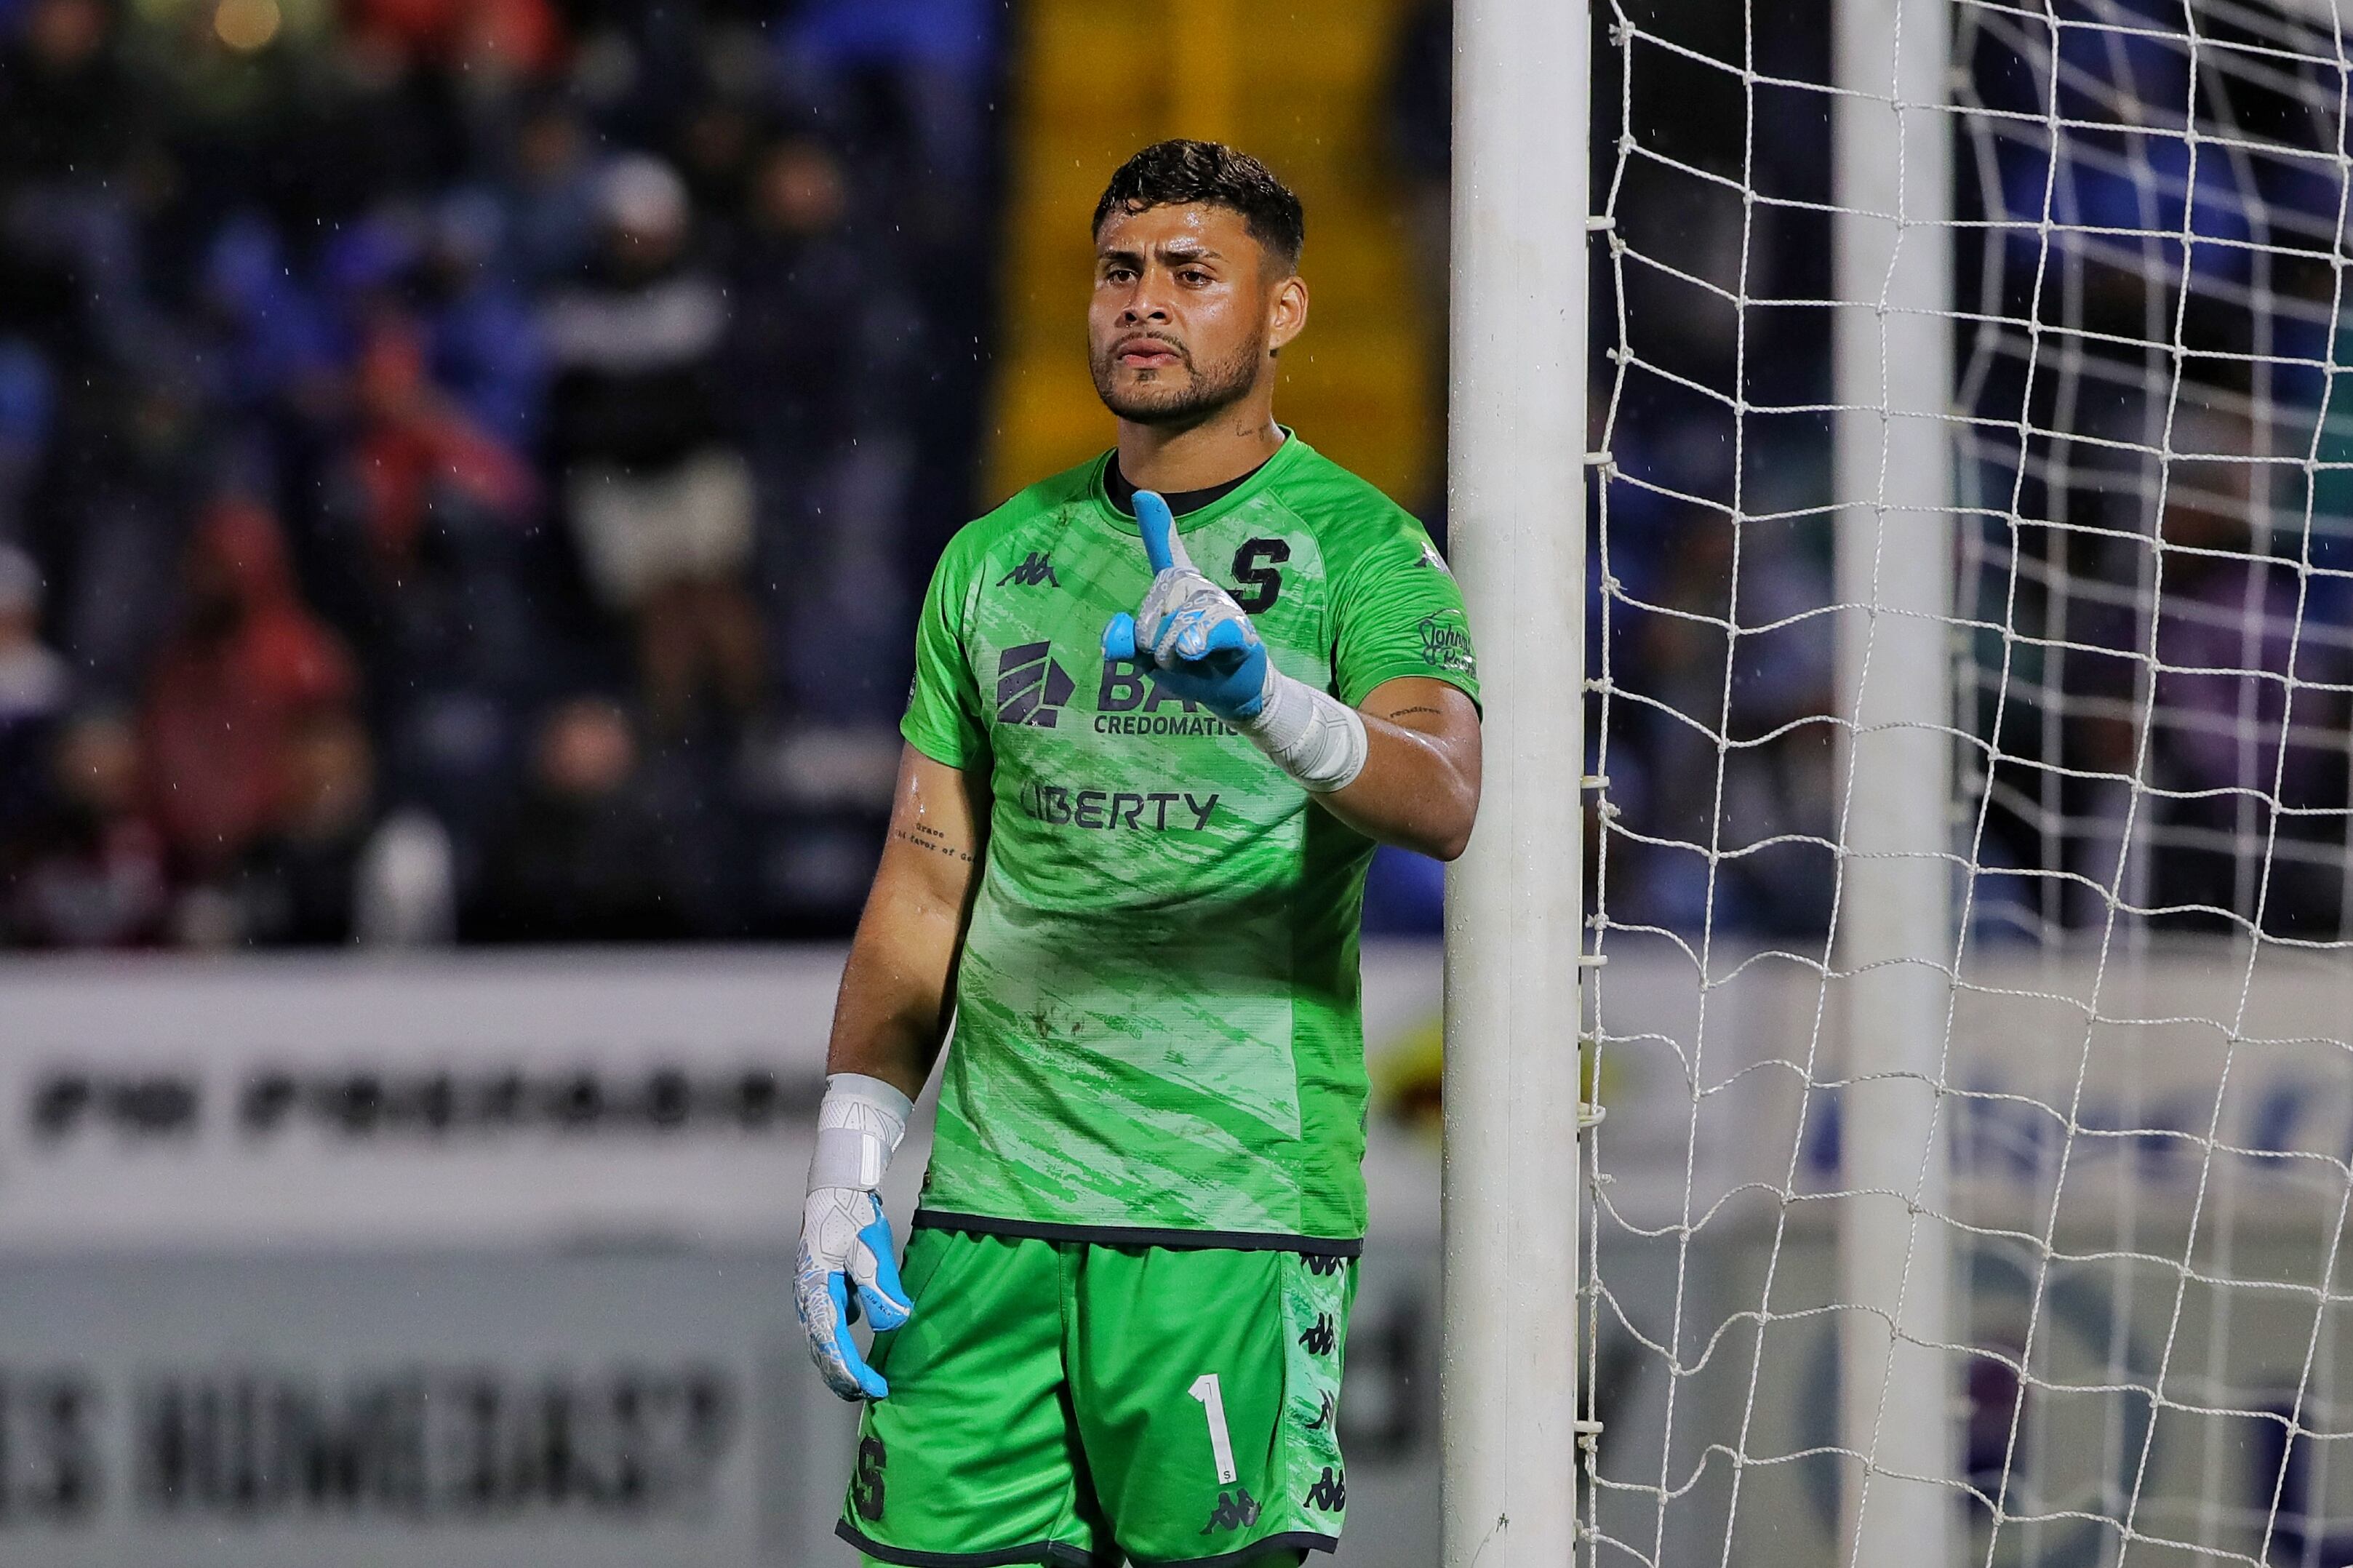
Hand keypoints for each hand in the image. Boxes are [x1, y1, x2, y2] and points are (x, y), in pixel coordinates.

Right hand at [794, 1185, 913, 1399]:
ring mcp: (809, 1297)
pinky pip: (826, 1330)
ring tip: (865, 1385)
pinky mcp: (819, 1292)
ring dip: (840, 1367)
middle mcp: (807, 1300)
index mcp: (817, 1291)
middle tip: (873, 1394)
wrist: (836, 1191)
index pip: (832, 1344)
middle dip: (845, 1378)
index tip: (875, 1387)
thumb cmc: (852, 1218)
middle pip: (821, 1352)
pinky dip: (839, 1349)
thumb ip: (880, 1289)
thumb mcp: (871, 1251)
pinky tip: (857, 1357)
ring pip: (821, 1344)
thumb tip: (894, 1323)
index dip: (852, 1371)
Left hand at [1101, 490, 1270, 721]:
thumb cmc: (1191, 670)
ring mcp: (1221, 608)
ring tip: (1187, 662)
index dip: (1155, 526)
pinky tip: (1190, 649)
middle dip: (1150, 640)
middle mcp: (1200, 589)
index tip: (1143, 495)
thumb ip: (1126, 644)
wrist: (1233, 693)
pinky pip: (1212, 632)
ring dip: (1170, 655)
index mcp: (1177, 590)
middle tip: (1170, 656)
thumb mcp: (1148, 660)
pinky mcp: (1240, 633)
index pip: (1164, 554)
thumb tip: (1114, 631)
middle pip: (1157, 604)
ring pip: (1176, 623)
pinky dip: (1198, 640)